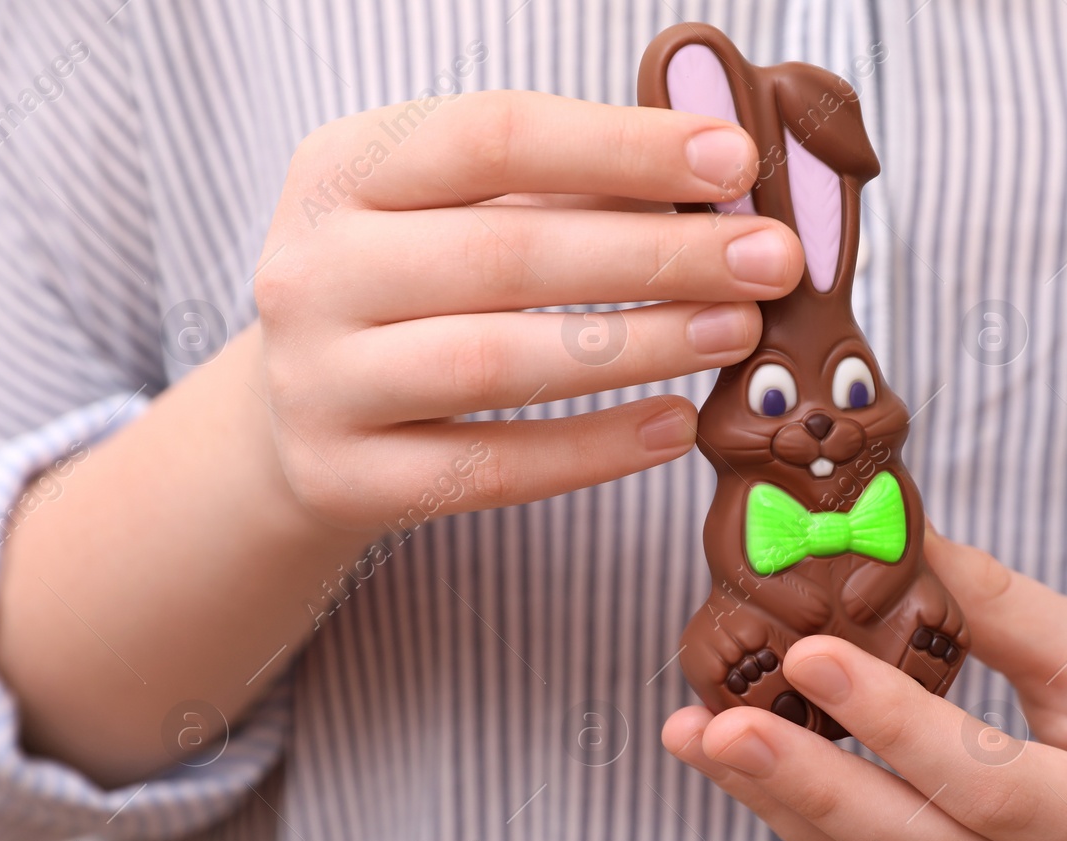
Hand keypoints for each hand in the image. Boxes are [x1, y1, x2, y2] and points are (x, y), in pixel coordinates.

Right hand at [256, 90, 804, 531]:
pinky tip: (675, 428)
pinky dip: (593, 449)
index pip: (493, 136)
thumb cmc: (410, 293)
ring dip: (636, 347)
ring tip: (736, 334)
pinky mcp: (348, 478)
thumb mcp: (455, 217)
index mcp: (342, 168)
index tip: (736, 161)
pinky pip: (491, 468)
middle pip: (506, 254)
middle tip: (771, 262)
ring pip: (497, 363)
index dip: (623, 147)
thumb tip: (720, 190)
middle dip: (659, 254)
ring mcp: (319, 381)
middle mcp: (313, 269)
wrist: (296, 421)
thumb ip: (566, 194)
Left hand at [663, 531, 1066, 840]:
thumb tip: (879, 531)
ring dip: (791, 810)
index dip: (895, 724)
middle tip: (712, 725)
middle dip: (808, 786)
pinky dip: (824, 832)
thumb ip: (992, 605)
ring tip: (703, 740)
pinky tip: (758, 775)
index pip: (996, 785)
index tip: (806, 650)